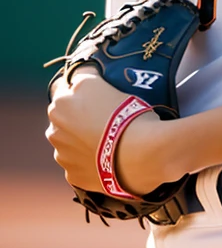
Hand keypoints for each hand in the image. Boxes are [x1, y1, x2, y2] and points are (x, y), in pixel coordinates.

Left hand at [46, 66, 166, 195]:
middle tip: (105, 118)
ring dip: (81, 140)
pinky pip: (79, 164)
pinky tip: (107, 158)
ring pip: (69, 142)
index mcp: (61, 101)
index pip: (65, 89)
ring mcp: (62, 153)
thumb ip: (86, 77)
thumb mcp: (104, 83)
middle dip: (79, 117)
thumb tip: (81, 72)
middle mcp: (55, 127)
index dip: (83, 92)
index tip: (100, 97)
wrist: (139, 153)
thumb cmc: (125, 113)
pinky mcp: (72, 175)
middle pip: (65, 117)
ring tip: (107, 141)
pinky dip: (89, 161)